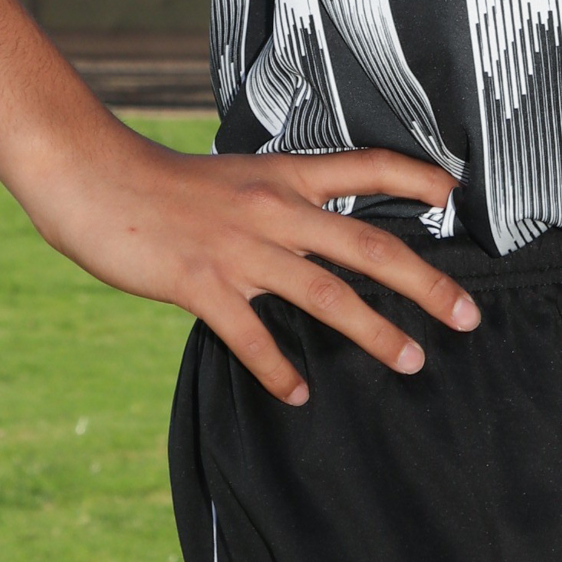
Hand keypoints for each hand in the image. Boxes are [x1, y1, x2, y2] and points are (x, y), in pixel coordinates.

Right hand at [30, 132, 479, 406]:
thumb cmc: (161, 182)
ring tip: (410, 359)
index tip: (453, 195)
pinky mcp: (201, 282)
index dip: (413, 179)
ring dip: (374, 331)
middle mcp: (273, 209)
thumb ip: (274, 202)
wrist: (95, 175)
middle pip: (366, 245)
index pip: (364, 168)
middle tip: (467, 314)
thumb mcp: (233, 177)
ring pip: (325, 294)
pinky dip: (277, 368)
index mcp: (282, 176)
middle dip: (424, 282)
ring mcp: (239, 248)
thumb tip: (309, 229)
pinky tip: (298, 394)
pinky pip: (250, 334)